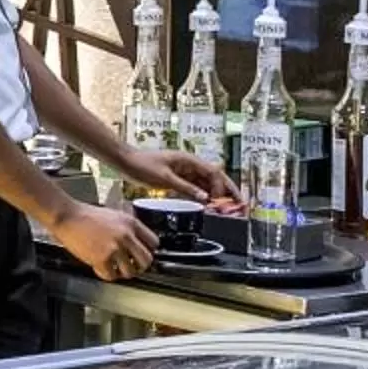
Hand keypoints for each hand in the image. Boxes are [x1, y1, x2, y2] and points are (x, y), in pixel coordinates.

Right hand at [48, 199, 157, 281]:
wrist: (67, 216)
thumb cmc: (86, 215)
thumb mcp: (114, 214)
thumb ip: (127, 227)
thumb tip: (137, 241)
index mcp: (130, 223)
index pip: (154, 242)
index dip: (148, 250)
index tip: (141, 254)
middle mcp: (125, 235)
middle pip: (147, 260)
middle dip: (140, 266)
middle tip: (132, 266)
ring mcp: (114, 248)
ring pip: (130, 271)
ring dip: (122, 272)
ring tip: (115, 268)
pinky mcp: (101, 258)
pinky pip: (111, 275)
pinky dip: (106, 274)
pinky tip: (101, 267)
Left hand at [118, 147, 237, 203]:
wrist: (126, 162)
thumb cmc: (142, 166)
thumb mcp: (164, 178)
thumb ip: (185, 188)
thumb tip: (205, 198)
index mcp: (189, 160)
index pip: (213, 173)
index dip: (221, 187)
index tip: (222, 202)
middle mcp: (190, 164)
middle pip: (215, 178)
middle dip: (229, 191)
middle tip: (241, 204)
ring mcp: (185, 171)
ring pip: (207, 183)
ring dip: (218, 195)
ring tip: (230, 208)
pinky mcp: (178, 178)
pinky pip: (196, 187)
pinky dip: (205, 196)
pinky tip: (211, 206)